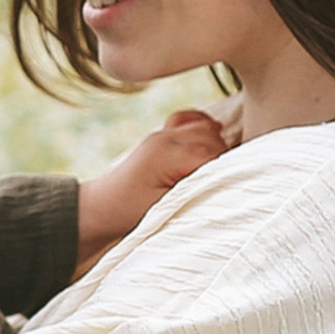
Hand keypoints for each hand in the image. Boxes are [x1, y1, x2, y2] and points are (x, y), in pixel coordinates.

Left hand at [74, 106, 235, 269]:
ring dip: (217, 145)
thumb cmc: (130, 214)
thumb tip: (226, 184)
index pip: (213, 154)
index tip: (233, 188)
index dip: (227, 171)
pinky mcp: (162, 136)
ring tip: (216, 172)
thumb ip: (196, 190)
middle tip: (224, 183)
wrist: (101, 209)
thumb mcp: (166, 208)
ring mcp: (162, 134)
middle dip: (224, 159)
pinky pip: (190, 120)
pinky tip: (211, 141)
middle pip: (213, 137)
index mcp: (166, 153)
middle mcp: (165, 138)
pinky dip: (204, 128)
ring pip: (206, 127)